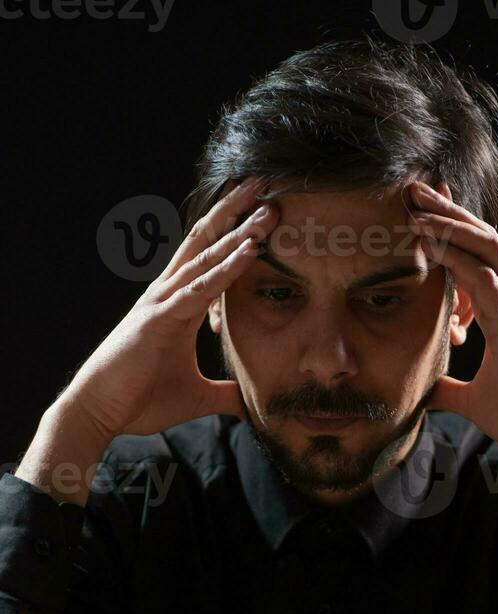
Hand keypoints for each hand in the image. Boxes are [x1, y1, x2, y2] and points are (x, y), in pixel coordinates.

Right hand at [58, 177, 278, 439]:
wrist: (99, 411)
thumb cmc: (140, 400)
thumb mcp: (196, 397)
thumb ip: (225, 395)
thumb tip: (251, 401)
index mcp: (178, 306)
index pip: (210, 261)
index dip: (233, 235)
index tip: (260, 214)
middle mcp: (169, 294)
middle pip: (206, 244)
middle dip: (236, 215)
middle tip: (265, 186)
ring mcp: (163, 302)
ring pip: (207, 257)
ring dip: (238, 231)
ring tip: (266, 207)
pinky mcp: (160, 318)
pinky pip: (200, 288)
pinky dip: (226, 269)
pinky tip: (249, 250)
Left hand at [408, 181, 497, 459]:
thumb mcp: (471, 399)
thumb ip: (447, 389)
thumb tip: (423, 390)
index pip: (477, 258)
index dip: (452, 233)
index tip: (421, 216)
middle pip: (482, 240)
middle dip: (449, 212)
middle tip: (415, 190)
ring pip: (485, 247)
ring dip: (450, 223)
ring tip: (418, 206)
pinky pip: (482, 278)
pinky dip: (455, 256)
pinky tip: (430, 242)